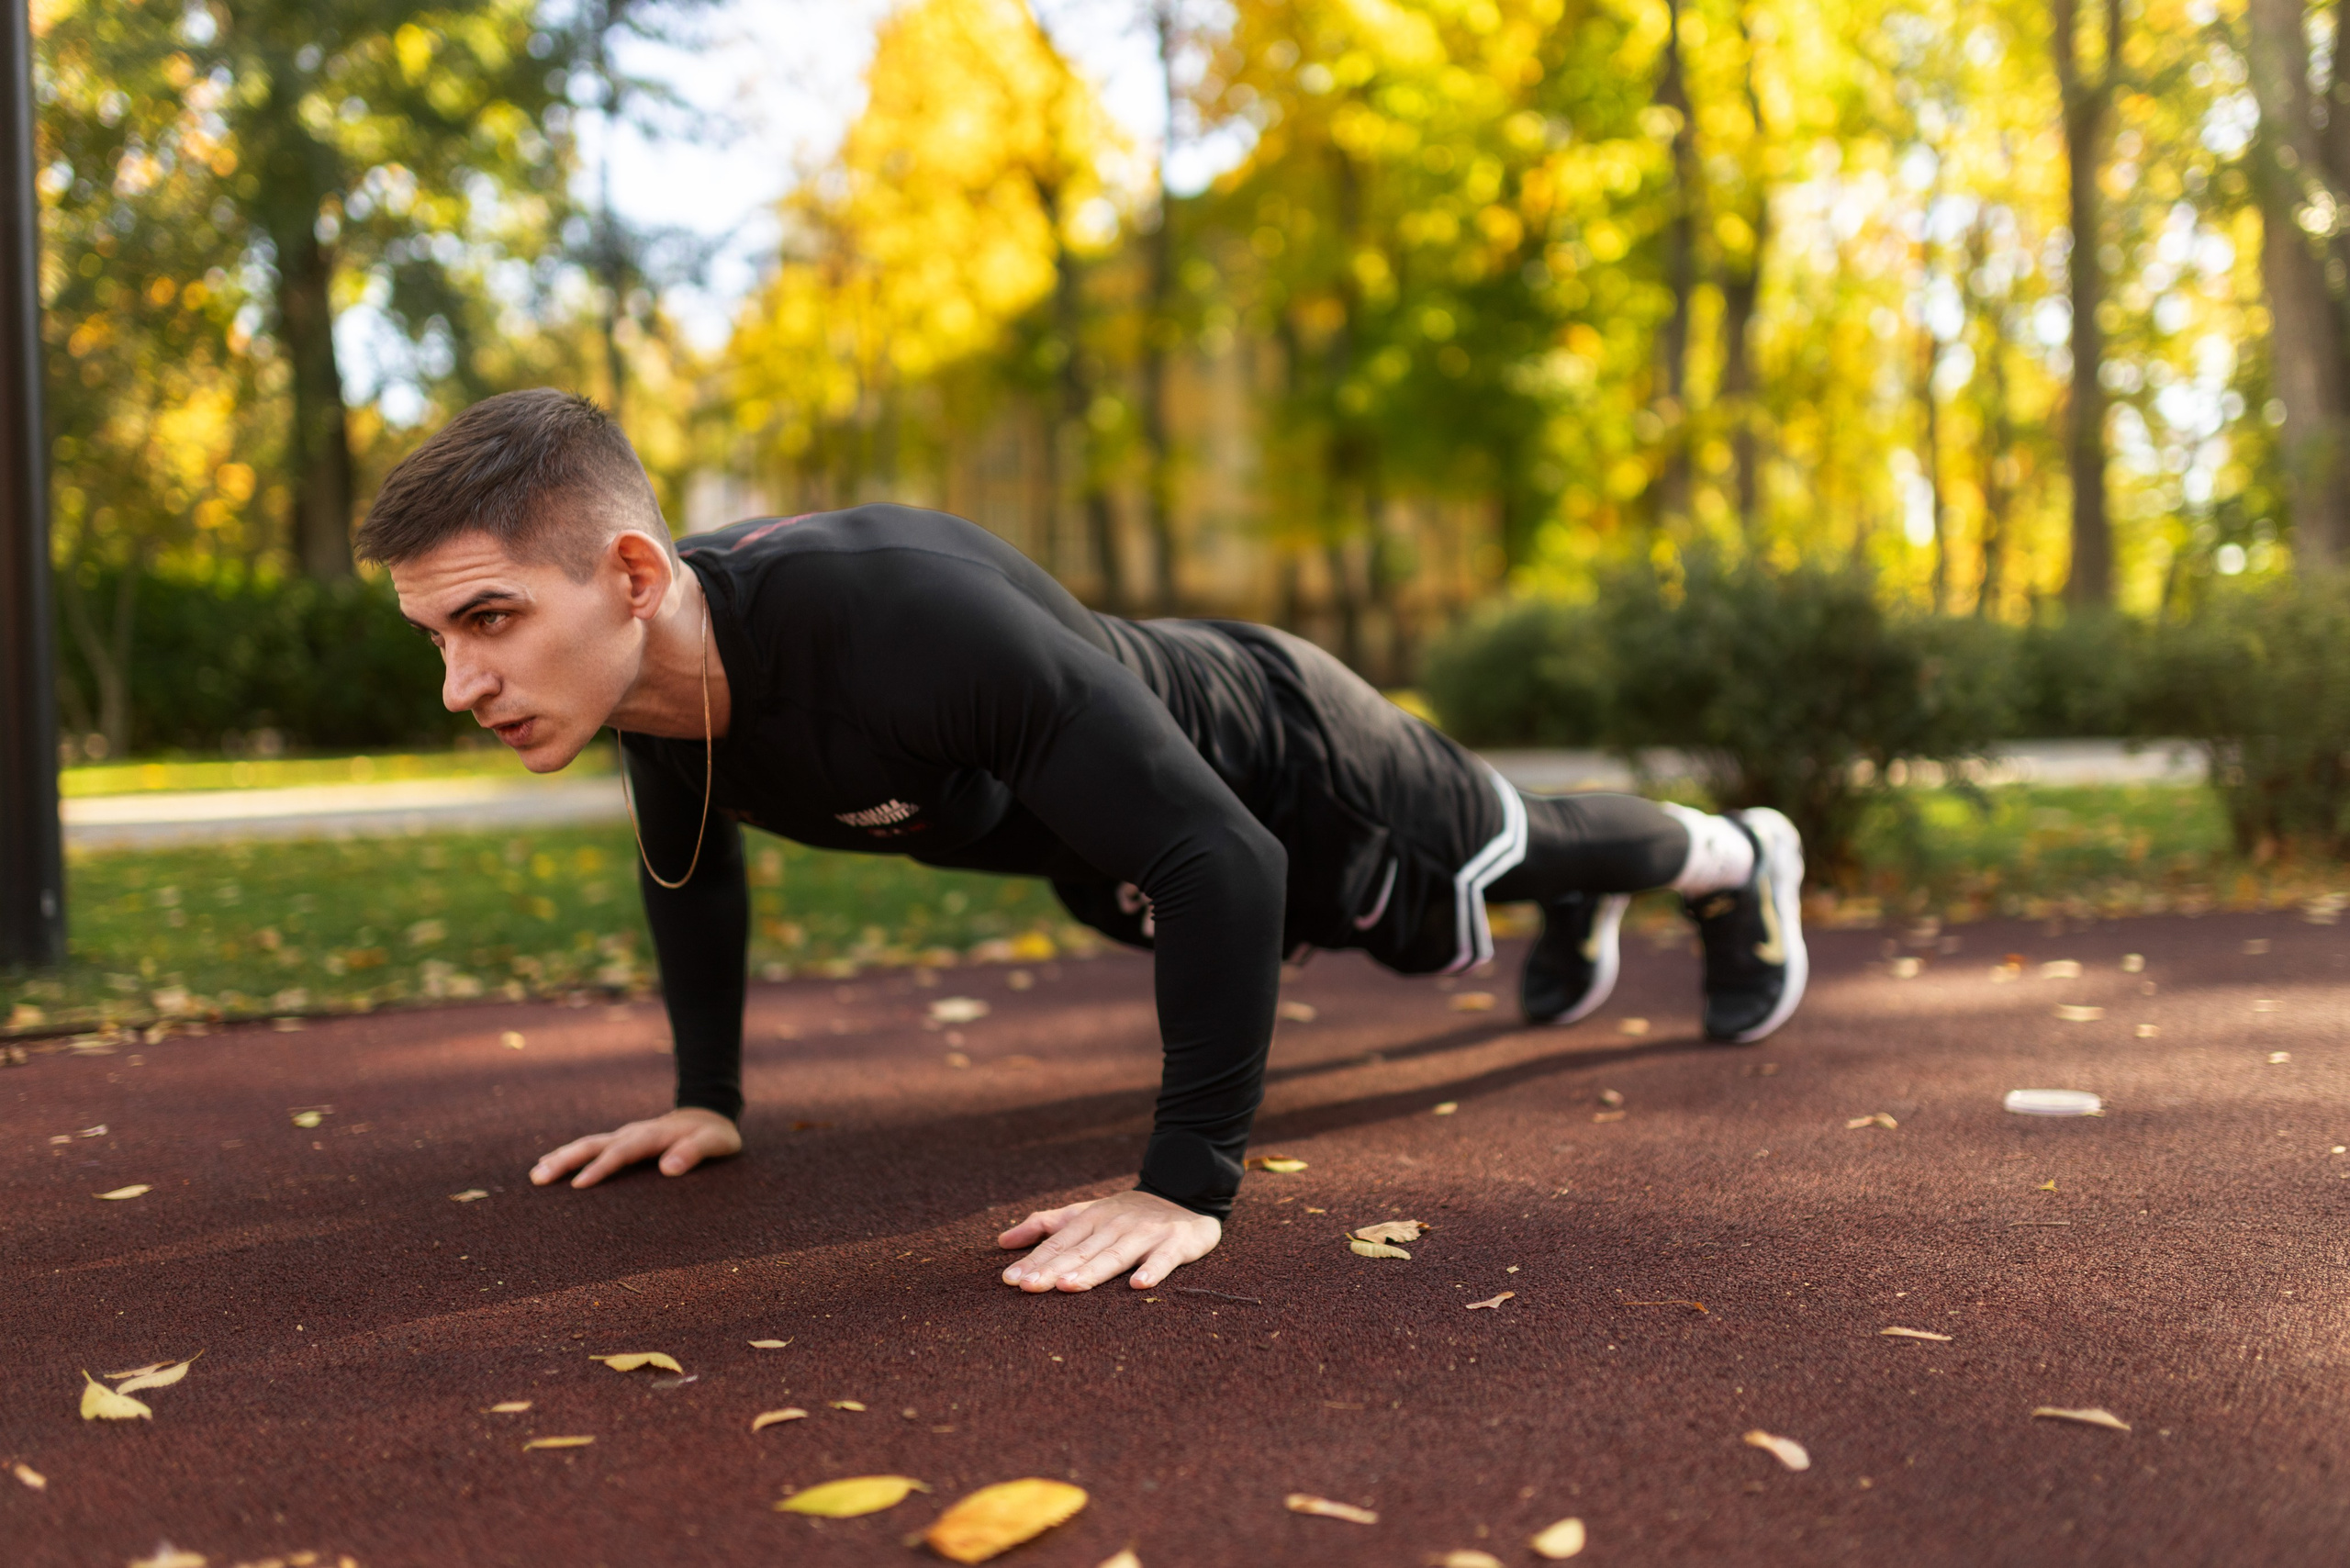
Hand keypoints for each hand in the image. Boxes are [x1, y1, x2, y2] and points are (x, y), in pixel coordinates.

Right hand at [530, 1107, 740, 1188]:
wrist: (709, 1114)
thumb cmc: (714, 1135)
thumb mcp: (716, 1143)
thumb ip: (695, 1152)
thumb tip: (668, 1168)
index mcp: (653, 1135)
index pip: (622, 1152)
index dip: (601, 1167)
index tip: (579, 1184)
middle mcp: (633, 1133)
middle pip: (594, 1144)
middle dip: (566, 1160)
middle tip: (540, 1177)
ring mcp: (625, 1136)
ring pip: (588, 1144)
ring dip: (562, 1157)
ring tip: (536, 1174)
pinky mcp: (622, 1141)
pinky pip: (592, 1148)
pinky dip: (570, 1156)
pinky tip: (552, 1167)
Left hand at [997, 1188, 1220, 1292]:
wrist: (1185, 1195)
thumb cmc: (1127, 1214)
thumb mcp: (1085, 1214)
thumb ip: (1046, 1226)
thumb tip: (1002, 1241)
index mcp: (1092, 1218)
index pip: (1059, 1242)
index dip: (1035, 1260)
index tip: (1011, 1279)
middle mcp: (1115, 1224)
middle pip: (1081, 1251)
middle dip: (1054, 1269)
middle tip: (1029, 1287)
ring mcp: (1146, 1234)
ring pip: (1115, 1255)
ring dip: (1092, 1271)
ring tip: (1068, 1286)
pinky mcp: (1175, 1243)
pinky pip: (1164, 1259)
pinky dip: (1153, 1270)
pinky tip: (1139, 1285)